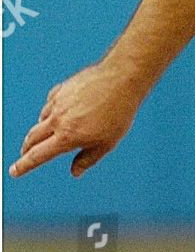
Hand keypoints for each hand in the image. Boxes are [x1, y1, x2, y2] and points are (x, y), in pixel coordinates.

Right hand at [9, 59, 145, 178]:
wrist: (121, 79)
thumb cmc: (118, 111)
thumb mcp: (107, 143)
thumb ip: (88, 159)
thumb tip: (75, 171)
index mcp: (67, 136)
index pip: (38, 155)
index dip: (24, 165)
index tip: (15, 171)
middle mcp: (58, 119)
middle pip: (32, 138)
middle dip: (26, 149)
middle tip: (25, 154)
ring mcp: (58, 102)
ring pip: (41, 120)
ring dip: (40, 130)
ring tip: (48, 134)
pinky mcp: (61, 89)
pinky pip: (49, 104)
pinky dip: (51, 112)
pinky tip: (60, 112)